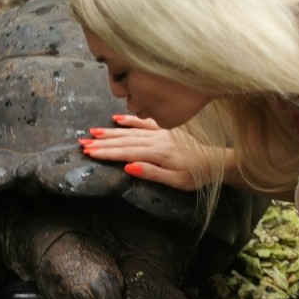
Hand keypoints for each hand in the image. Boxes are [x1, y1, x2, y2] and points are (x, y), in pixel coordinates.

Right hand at [79, 114, 222, 190]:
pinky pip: (144, 122)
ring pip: (131, 131)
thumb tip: (128, 166)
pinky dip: (130, 119)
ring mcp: (161, 132)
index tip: (89, 152)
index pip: (126, 152)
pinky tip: (116, 118)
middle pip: (124, 140)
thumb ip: (152, 172)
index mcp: (158, 153)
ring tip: (92, 132)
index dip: (106, 153)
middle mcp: (157, 139)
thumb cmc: (196, 175)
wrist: (216, 161)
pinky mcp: (166, 130)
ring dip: (110, 132)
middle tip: (81, 143)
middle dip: (102, 142)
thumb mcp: (176, 180)